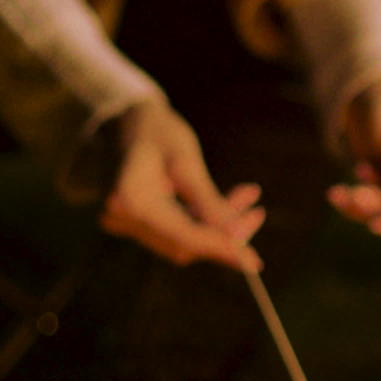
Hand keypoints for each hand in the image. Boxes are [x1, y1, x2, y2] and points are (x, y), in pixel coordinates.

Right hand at [100, 101, 264, 271]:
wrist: (124, 118)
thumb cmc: (157, 131)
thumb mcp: (187, 163)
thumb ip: (210, 204)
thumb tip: (237, 239)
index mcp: (129, 199)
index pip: (184, 236)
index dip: (222, 249)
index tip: (255, 262)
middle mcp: (121, 217)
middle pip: (185, 243)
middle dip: (225, 234)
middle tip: (258, 212)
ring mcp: (126, 221)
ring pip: (184, 239)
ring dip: (219, 225)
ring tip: (249, 198)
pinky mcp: (136, 221)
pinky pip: (177, 229)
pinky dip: (205, 219)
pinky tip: (232, 200)